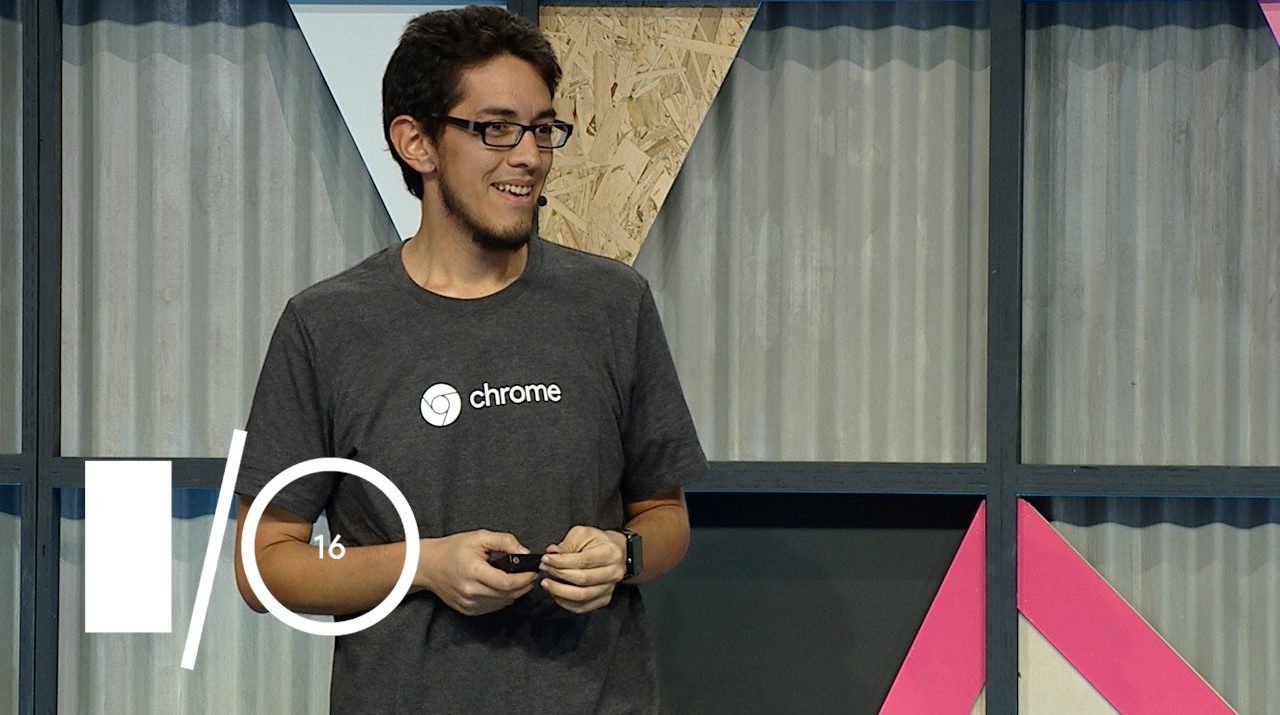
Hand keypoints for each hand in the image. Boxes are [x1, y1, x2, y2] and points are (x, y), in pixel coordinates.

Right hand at [417, 530, 538, 615]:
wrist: (428, 565)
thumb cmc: (453, 549)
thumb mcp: (480, 537)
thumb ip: (505, 542)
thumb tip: (525, 552)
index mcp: (473, 572)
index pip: (507, 582)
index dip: (525, 578)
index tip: (533, 571)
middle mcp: (470, 591)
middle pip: (507, 595)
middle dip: (524, 586)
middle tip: (531, 576)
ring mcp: (468, 603)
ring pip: (502, 603)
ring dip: (515, 593)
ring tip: (519, 580)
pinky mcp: (467, 610)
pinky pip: (493, 607)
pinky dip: (502, 599)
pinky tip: (503, 588)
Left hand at [539, 526, 626, 613]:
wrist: (615, 551)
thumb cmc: (598, 542)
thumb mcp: (582, 534)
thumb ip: (566, 544)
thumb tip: (552, 553)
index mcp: (610, 553)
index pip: (583, 561)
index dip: (562, 562)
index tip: (546, 559)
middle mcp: (613, 572)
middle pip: (582, 580)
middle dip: (558, 575)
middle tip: (544, 569)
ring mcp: (610, 588)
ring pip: (582, 597)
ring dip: (560, 591)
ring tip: (547, 583)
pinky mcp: (604, 599)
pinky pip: (583, 607)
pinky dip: (566, 603)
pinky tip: (556, 594)